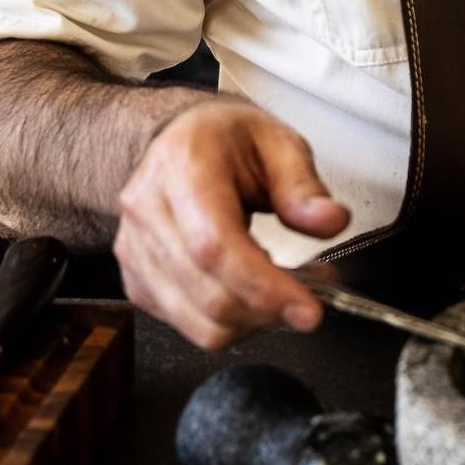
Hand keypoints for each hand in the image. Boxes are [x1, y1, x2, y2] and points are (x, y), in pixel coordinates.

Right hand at [113, 96, 349, 349]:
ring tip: (280, 293)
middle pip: (206, 292)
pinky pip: (186, 325)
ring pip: (196, 321)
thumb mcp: (278, 144)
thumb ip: (303, 186)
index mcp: (183, 166)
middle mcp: (148, 209)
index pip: (214, 245)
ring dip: (251, 322)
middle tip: (307, 302)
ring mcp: (134, 249)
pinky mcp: (136, 279)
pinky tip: (248, 293)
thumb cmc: (226, 140)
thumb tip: (330, 221)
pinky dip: (227, 323)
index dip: (263, 287)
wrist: (179, 139)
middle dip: (267, 311)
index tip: (307, 308)